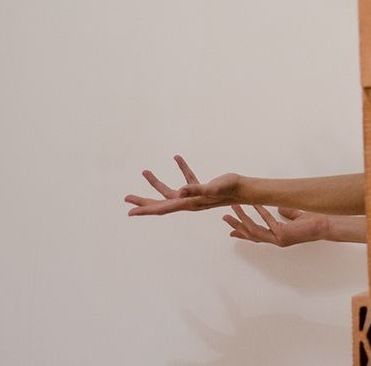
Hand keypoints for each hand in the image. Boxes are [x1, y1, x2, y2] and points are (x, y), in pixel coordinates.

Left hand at [125, 155, 241, 215]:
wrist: (243, 189)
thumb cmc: (229, 189)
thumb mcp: (213, 187)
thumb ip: (197, 189)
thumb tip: (180, 191)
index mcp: (188, 203)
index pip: (162, 208)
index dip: (146, 209)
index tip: (130, 212)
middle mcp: (187, 202)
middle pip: (160, 203)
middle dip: (143, 201)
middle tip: (126, 198)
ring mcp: (193, 196)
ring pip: (169, 191)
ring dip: (156, 182)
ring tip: (145, 172)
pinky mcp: (200, 189)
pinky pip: (187, 179)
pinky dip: (181, 169)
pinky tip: (177, 158)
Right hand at [222, 205, 328, 246]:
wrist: (327, 226)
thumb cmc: (314, 221)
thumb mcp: (297, 216)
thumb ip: (287, 214)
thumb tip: (279, 208)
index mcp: (278, 237)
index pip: (256, 236)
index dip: (242, 235)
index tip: (230, 232)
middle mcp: (276, 240)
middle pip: (251, 235)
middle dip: (237, 226)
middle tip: (225, 217)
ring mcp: (279, 239)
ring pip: (254, 231)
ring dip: (243, 219)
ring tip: (234, 208)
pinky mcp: (284, 236)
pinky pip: (268, 223)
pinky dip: (260, 212)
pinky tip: (254, 204)